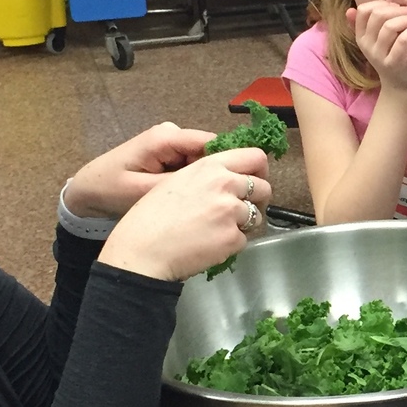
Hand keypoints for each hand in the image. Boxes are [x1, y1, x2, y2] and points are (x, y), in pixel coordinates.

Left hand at [64, 122, 215, 219]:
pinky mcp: (167, 154)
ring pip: (203, 160)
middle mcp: (171, 134)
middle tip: (226, 202)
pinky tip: (195, 199)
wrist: (87, 190)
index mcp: (165, 137)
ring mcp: (169, 143)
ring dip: (206, 180)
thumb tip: (214, 187)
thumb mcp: (144, 191)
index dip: (230, 163)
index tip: (240, 188)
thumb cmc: (110, 189)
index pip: (212, 144)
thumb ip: (179, 185)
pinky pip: (191, 165)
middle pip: (210, 152)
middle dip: (218, 175)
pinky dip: (195, 181)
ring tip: (209, 203)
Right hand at [98, 148, 272, 282]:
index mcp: (210, 166)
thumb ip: (206, 175)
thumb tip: (229, 177)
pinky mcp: (232, 238)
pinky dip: (231, 245)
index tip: (255, 178)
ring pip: (256, 216)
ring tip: (217, 230)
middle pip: (263, 187)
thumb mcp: (176, 180)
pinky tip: (210, 245)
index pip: (255, 156)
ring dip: (243, 224)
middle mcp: (226, 185)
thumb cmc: (150, 218)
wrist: (142, 250)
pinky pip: (244, 240)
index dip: (259, 169)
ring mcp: (231, 212)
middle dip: (256, 200)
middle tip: (240, 210)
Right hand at [347, 0, 406, 92]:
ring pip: (389, 26)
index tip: (397, 5)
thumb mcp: (379, 39)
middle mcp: (366, 45)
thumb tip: (350, 9)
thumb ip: (372, 23)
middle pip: (377, 15)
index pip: (364, 10)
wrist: (402, 85)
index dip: (381, 3)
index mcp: (361, 36)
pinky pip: (401, 41)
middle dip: (398, 8)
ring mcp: (378, 55)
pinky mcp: (392, 63)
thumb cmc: (394, 56)